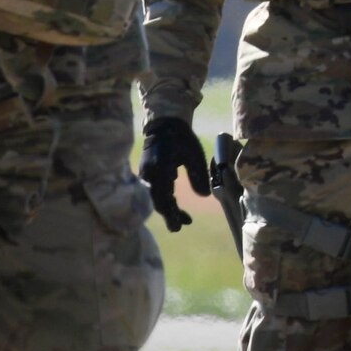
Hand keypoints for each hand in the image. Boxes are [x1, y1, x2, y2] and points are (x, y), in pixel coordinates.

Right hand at [139, 116, 209, 232]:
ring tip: (182, 218)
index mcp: (159, 170)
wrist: (164, 125)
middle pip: (157, 201)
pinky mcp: (147, 174)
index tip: (179, 226)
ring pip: (155, 198)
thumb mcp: (194, 154)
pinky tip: (175, 204)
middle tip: (180, 226)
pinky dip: (164, 200)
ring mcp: (146, 174)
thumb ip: (198, 175)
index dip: (171, 214)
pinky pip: (154, 191)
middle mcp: (149, 175)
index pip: (163, 198)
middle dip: (169, 215)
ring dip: (167, 208)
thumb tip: (204, 196)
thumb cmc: (181, 138)